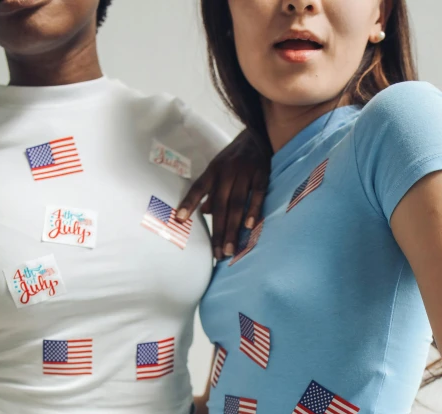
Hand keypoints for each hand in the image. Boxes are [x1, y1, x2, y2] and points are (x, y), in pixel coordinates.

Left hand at [177, 130, 270, 259]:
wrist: (259, 131)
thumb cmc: (236, 156)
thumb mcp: (219, 169)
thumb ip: (212, 191)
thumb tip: (204, 212)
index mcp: (213, 171)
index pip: (198, 189)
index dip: (188, 204)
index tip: (179, 221)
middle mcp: (227, 171)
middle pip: (220, 205)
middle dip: (218, 231)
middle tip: (217, 254)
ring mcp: (245, 172)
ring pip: (237, 204)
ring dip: (233, 228)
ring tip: (230, 250)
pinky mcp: (262, 172)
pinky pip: (257, 194)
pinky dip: (254, 210)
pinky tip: (250, 227)